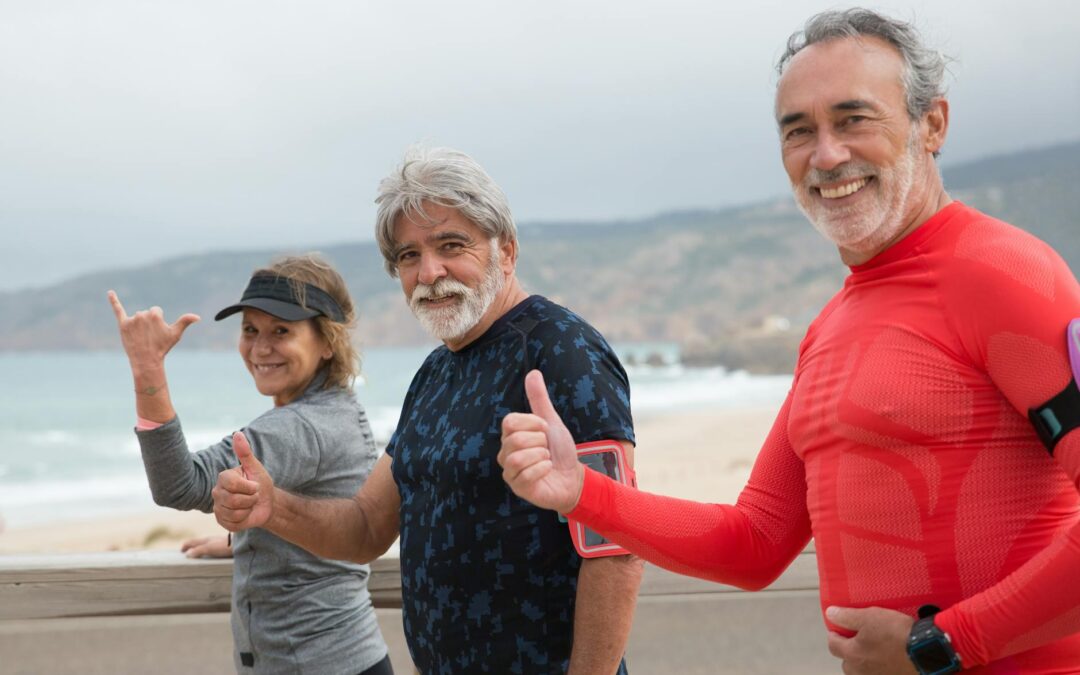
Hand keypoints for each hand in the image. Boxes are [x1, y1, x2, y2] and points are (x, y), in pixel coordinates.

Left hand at [107, 290, 198, 369]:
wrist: (146, 360)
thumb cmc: (162, 347)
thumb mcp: (175, 334)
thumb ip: (185, 321)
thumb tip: (197, 317)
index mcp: (155, 314)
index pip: (156, 311)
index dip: (158, 323)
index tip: (157, 333)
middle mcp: (142, 314)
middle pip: (146, 314)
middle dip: (148, 324)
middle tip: (149, 337)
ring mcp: (131, 320)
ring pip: (137, 317)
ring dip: (139, 325)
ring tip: (141, 338)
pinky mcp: (122, 324)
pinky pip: (118, 310)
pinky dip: (114, 300)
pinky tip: (110, 293)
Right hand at [181, 534, 232, 558]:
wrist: (242, 544)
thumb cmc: (225, 546)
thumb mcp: (209, 548)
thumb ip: (198, 550)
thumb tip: (187, 554)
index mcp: (206, 540)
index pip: (192, 542)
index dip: (185, 546)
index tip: (181, 551)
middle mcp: (211, 540)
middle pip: (198, 542)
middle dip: (191, 546)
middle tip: (186, 552)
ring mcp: (218, 542)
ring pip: (206, 544)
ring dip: (200, 548)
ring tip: (197, 554)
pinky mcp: (224, 546)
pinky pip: (213, 547)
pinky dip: (207, 550)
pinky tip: (212, 554)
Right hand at [212, 431, 274, 531]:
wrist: (266, 504)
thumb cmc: (261, 483)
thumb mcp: (256, 468)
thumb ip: (245, 453)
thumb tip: (237, 434)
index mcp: (224, 477)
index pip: (233, 484)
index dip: (250, 487)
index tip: (255, 485)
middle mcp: (217, 492)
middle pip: (234, 499)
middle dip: (251, 498)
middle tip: (254, 495)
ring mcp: (218, 507)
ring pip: (234, 512)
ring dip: (248, 508)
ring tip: (250, 504)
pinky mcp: (221, 521)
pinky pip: (233, 523)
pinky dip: (244, 519)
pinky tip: (245, 514)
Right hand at [498, 370, 583, 513]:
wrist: (573, 477)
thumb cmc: (560, 450)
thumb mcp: (551, 421)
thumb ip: (539, 399)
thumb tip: (533, 372)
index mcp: (510, 436)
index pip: (510, 421)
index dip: (533, 423)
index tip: (545, 429)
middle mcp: (505, 453)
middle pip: (515, 439)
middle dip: (540, 442)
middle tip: (547, 448)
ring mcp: (510, 472)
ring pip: (518, 458)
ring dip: (541, 456)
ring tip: (547, 459)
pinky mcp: (518, 488)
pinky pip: (527, 475)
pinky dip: (543, 469)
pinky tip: (547, 470)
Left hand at [826, 606, 917, 674]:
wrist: (927, 651)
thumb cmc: (898, 635)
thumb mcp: (869, 617)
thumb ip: (847, 617)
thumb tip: (831, 614)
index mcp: (852, 655)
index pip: (833, 645)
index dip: (834, 634)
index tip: (838, 629)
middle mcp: (861, 671)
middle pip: (846, 662)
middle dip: (848, 650)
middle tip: (858, 638)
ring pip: (861, 671)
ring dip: (863, 662)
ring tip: (874, 649)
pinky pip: (878, 674)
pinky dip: (879, 668)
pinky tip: (887, 659)